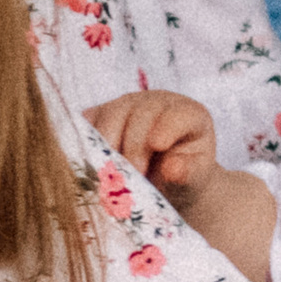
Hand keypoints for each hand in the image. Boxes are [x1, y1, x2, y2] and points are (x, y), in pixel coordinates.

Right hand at [86, 89, 217, 205]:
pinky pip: (88, 123)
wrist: (162, 177)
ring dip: (107, 145)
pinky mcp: (102, 115)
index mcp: (188, 114)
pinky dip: (86, 142)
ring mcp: (127, 105)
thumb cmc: (183, 175)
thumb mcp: (194, 178)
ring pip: (110, 115)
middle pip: (140, 113)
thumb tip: (173, 169)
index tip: (158, 145)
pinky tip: (90, 163)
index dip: (167, 127)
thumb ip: (188, 172)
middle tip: (132, 174)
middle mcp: (157, 102)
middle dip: (134, 145)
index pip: (178, 114)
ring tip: (110, 173)